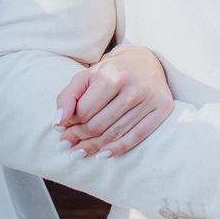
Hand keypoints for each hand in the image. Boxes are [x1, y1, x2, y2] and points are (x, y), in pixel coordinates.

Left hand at [54, 44, 173, 158]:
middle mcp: (133, 88)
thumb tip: (58, 122)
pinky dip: (118, 149)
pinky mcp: (161, 110)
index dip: (70, 123)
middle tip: (67, 145)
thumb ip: (68, 96)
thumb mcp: (87, 77)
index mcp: (112, 76)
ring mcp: (149, 100)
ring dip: (94, 147)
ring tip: (78, 153)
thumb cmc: (111, 72)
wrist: (145, 62)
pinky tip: (102, 155)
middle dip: (79, 137)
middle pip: (99, 124)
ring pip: (115, 133)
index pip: (84, 110)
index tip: (62, 130)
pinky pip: (137, 136)